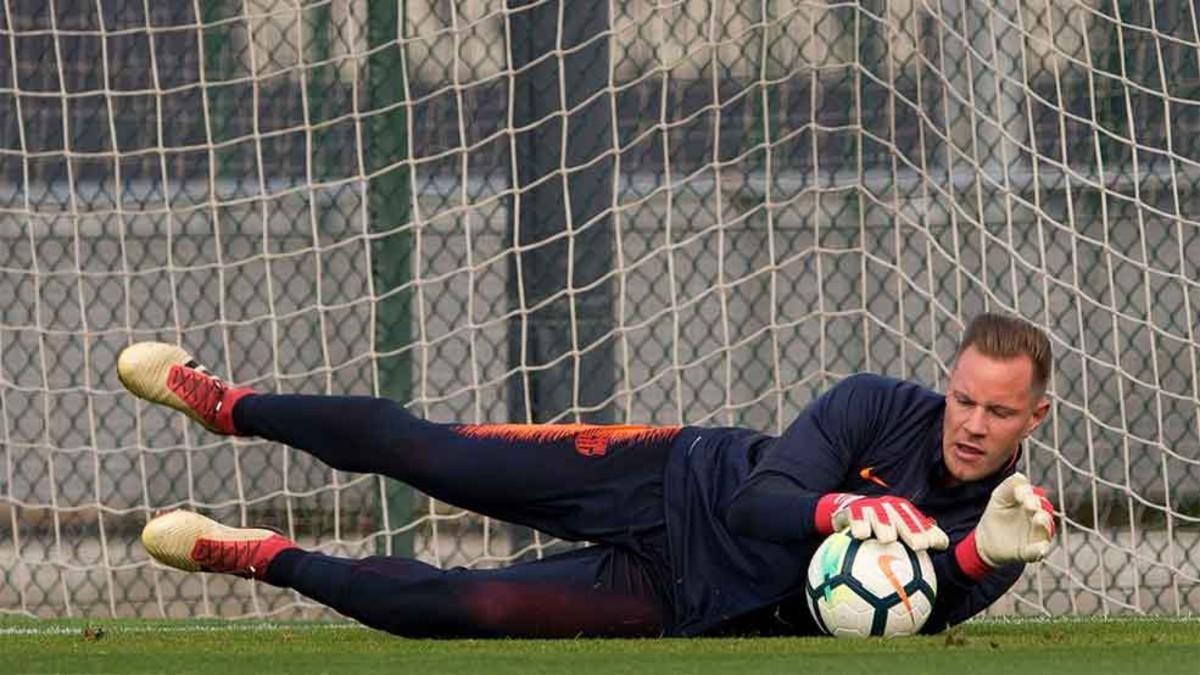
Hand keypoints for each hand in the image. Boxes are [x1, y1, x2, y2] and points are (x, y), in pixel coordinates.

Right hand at [818, 494, 949, 550]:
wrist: (850, 510)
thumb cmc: (876, 532)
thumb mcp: (894, 539)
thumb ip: (911, 556)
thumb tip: (927, 584)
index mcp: (905, 515)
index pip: (922, 526)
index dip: (932, 535)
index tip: (937, 547)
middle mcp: (891, 509)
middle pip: (904, 519)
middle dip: (913, 530)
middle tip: (918, 545)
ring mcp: (873, 507)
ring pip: (881, 516)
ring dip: (886, 525)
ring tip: (888, 539)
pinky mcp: (854, 509)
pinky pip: (856, 517)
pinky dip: (859, 525)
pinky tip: (859, 535)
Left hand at [972, 472, 1055, 566]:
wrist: (985, 539)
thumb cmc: (997, 514)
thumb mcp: (999, 497)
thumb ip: (1009, 486)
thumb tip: (1021, 476)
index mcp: (1032, 505)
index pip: (1036, 498)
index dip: (1028, 494)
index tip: (1018, 493)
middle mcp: (1037, 520)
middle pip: (1044, 513)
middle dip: (1039, 507)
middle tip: (1030, 504)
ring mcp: (1035, 536)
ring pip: (1045, 531)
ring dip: (1044, 525)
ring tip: (1038, 518)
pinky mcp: (1029, 552)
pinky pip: (1038, 552)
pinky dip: (1040, 551)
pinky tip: (1040, 549)